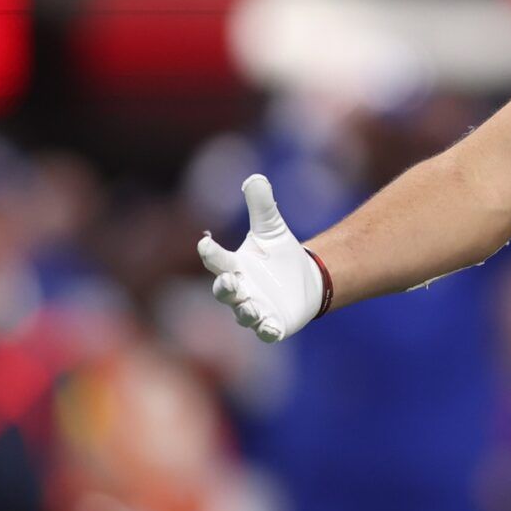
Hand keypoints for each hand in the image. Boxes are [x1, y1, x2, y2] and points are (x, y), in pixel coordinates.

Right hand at [196, 175, 326, 343]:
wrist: (306, 279)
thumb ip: (262, 206)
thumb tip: (255, 178)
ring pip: (243, 314)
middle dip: (225, 287)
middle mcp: (240, 290)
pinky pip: (266, 332)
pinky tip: (271, 328)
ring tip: (251, 307)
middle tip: (230, 281)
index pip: (217, 259)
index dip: (210, 252)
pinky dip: (266, 331)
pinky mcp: (273, 324)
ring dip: (246, 311)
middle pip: (224, 291)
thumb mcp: (272, 228)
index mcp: (235, 266)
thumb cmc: (280, 254)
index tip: (205, 242)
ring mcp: (255, 309)